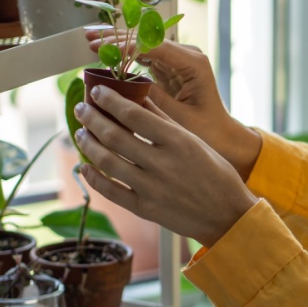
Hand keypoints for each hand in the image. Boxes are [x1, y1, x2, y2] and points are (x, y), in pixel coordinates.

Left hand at [74, 85, 259, 246]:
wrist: (227, 215)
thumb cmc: (215, 173)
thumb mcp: (194, 140)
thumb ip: (164, 120)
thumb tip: (137, 98)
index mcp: (178, 141)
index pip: (134, 115)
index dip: (110, 101)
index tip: (96, 92)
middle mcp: (162, 164)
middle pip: (115, 136)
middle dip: (92, 119)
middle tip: (80, 108)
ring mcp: (151, 188)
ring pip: (107, 162)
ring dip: (88, 144)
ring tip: (80, 133)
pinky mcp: (145, 209)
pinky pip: (111, 191)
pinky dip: (93, 177)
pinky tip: (84, 165)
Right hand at [86, 29, 261, 178]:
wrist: (224, 138)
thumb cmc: (208, 131)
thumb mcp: (178, 119)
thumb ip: (151, 100)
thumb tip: (118, 88)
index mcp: (194, 63)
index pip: (155, 45)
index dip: (125, 44)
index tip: (101, 47)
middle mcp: (187, 56)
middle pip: (147, 39)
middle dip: (117, 38)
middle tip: (89, 39)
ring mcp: (178, 61)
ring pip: (143, 45)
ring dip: (117, 43)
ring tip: (90, 40)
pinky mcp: (170, 69)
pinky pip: (144, 57)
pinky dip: (124, 56)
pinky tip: (104, 54)